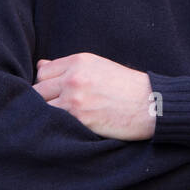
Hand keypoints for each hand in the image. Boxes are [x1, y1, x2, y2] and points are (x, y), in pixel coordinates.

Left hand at [33, 53, 155, 140]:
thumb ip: (68, 67)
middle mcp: (73, 77)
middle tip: (55, 111)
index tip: (53, 95)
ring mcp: (74, 98)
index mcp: (78, 61)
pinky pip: (52, 122)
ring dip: (46, 116)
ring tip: (57, 122)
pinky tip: (63, 129)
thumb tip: (39, 66)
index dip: (45, 85)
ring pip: (40, 108)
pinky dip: (54, 127)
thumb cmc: (126, 87)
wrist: (151, 104)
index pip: (42, 72)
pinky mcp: (79, 119)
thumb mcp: (98, 67)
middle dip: (43, 101)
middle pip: (37, 90)